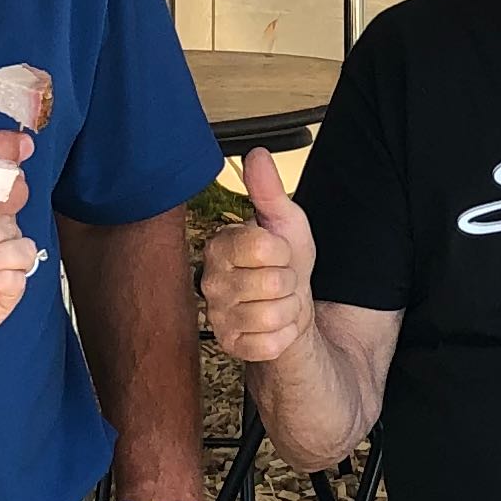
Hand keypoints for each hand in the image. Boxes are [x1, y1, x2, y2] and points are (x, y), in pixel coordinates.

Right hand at [200, 148, 317, 364]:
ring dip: (288, 310)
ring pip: (273, 314)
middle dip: (289, 282)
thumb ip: (269, 190)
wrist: (290, 305)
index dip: (282, 250)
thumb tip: (256, 155)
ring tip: (278, 301)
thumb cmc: (284, 261)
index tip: (277, 252)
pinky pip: (271, 343)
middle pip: (272, 282)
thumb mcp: (284, 221)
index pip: (262, 246)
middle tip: (280, 280)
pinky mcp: (231, 345)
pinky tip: (274, 326)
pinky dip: (284, 335)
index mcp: (220, 245)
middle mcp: (210, 281)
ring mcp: (218, 316)